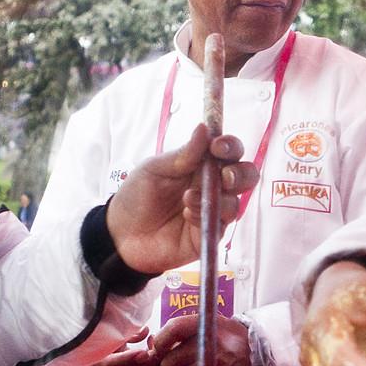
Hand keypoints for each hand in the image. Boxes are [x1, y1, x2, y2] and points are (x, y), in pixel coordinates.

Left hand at [106, 123, 258, 274]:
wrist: (120, 234)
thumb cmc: (136, 197)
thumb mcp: (154, 169)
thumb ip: (182, 154)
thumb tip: (204, 128)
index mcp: (202, 166)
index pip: (229, 152)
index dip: (231, 146)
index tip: (218, 146)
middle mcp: (212, 188)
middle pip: (245, 177)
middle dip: (240, 174)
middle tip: (224, 175)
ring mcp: (211, 212)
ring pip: (235, 203)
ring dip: (216, 198)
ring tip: (187, 199)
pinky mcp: (207, 236)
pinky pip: (219, 226)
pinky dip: (204, 216)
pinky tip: (186, 214)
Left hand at [152, 313, 255, 365]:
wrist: (257, 354)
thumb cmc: (228, 339)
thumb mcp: (211, 324)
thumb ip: (186, 330)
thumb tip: (154, 345)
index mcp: (207, 325)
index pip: (174, 328)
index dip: (160, 341)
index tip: (155, 350)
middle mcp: (211, 343)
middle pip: (171, 359)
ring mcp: (215, 365)